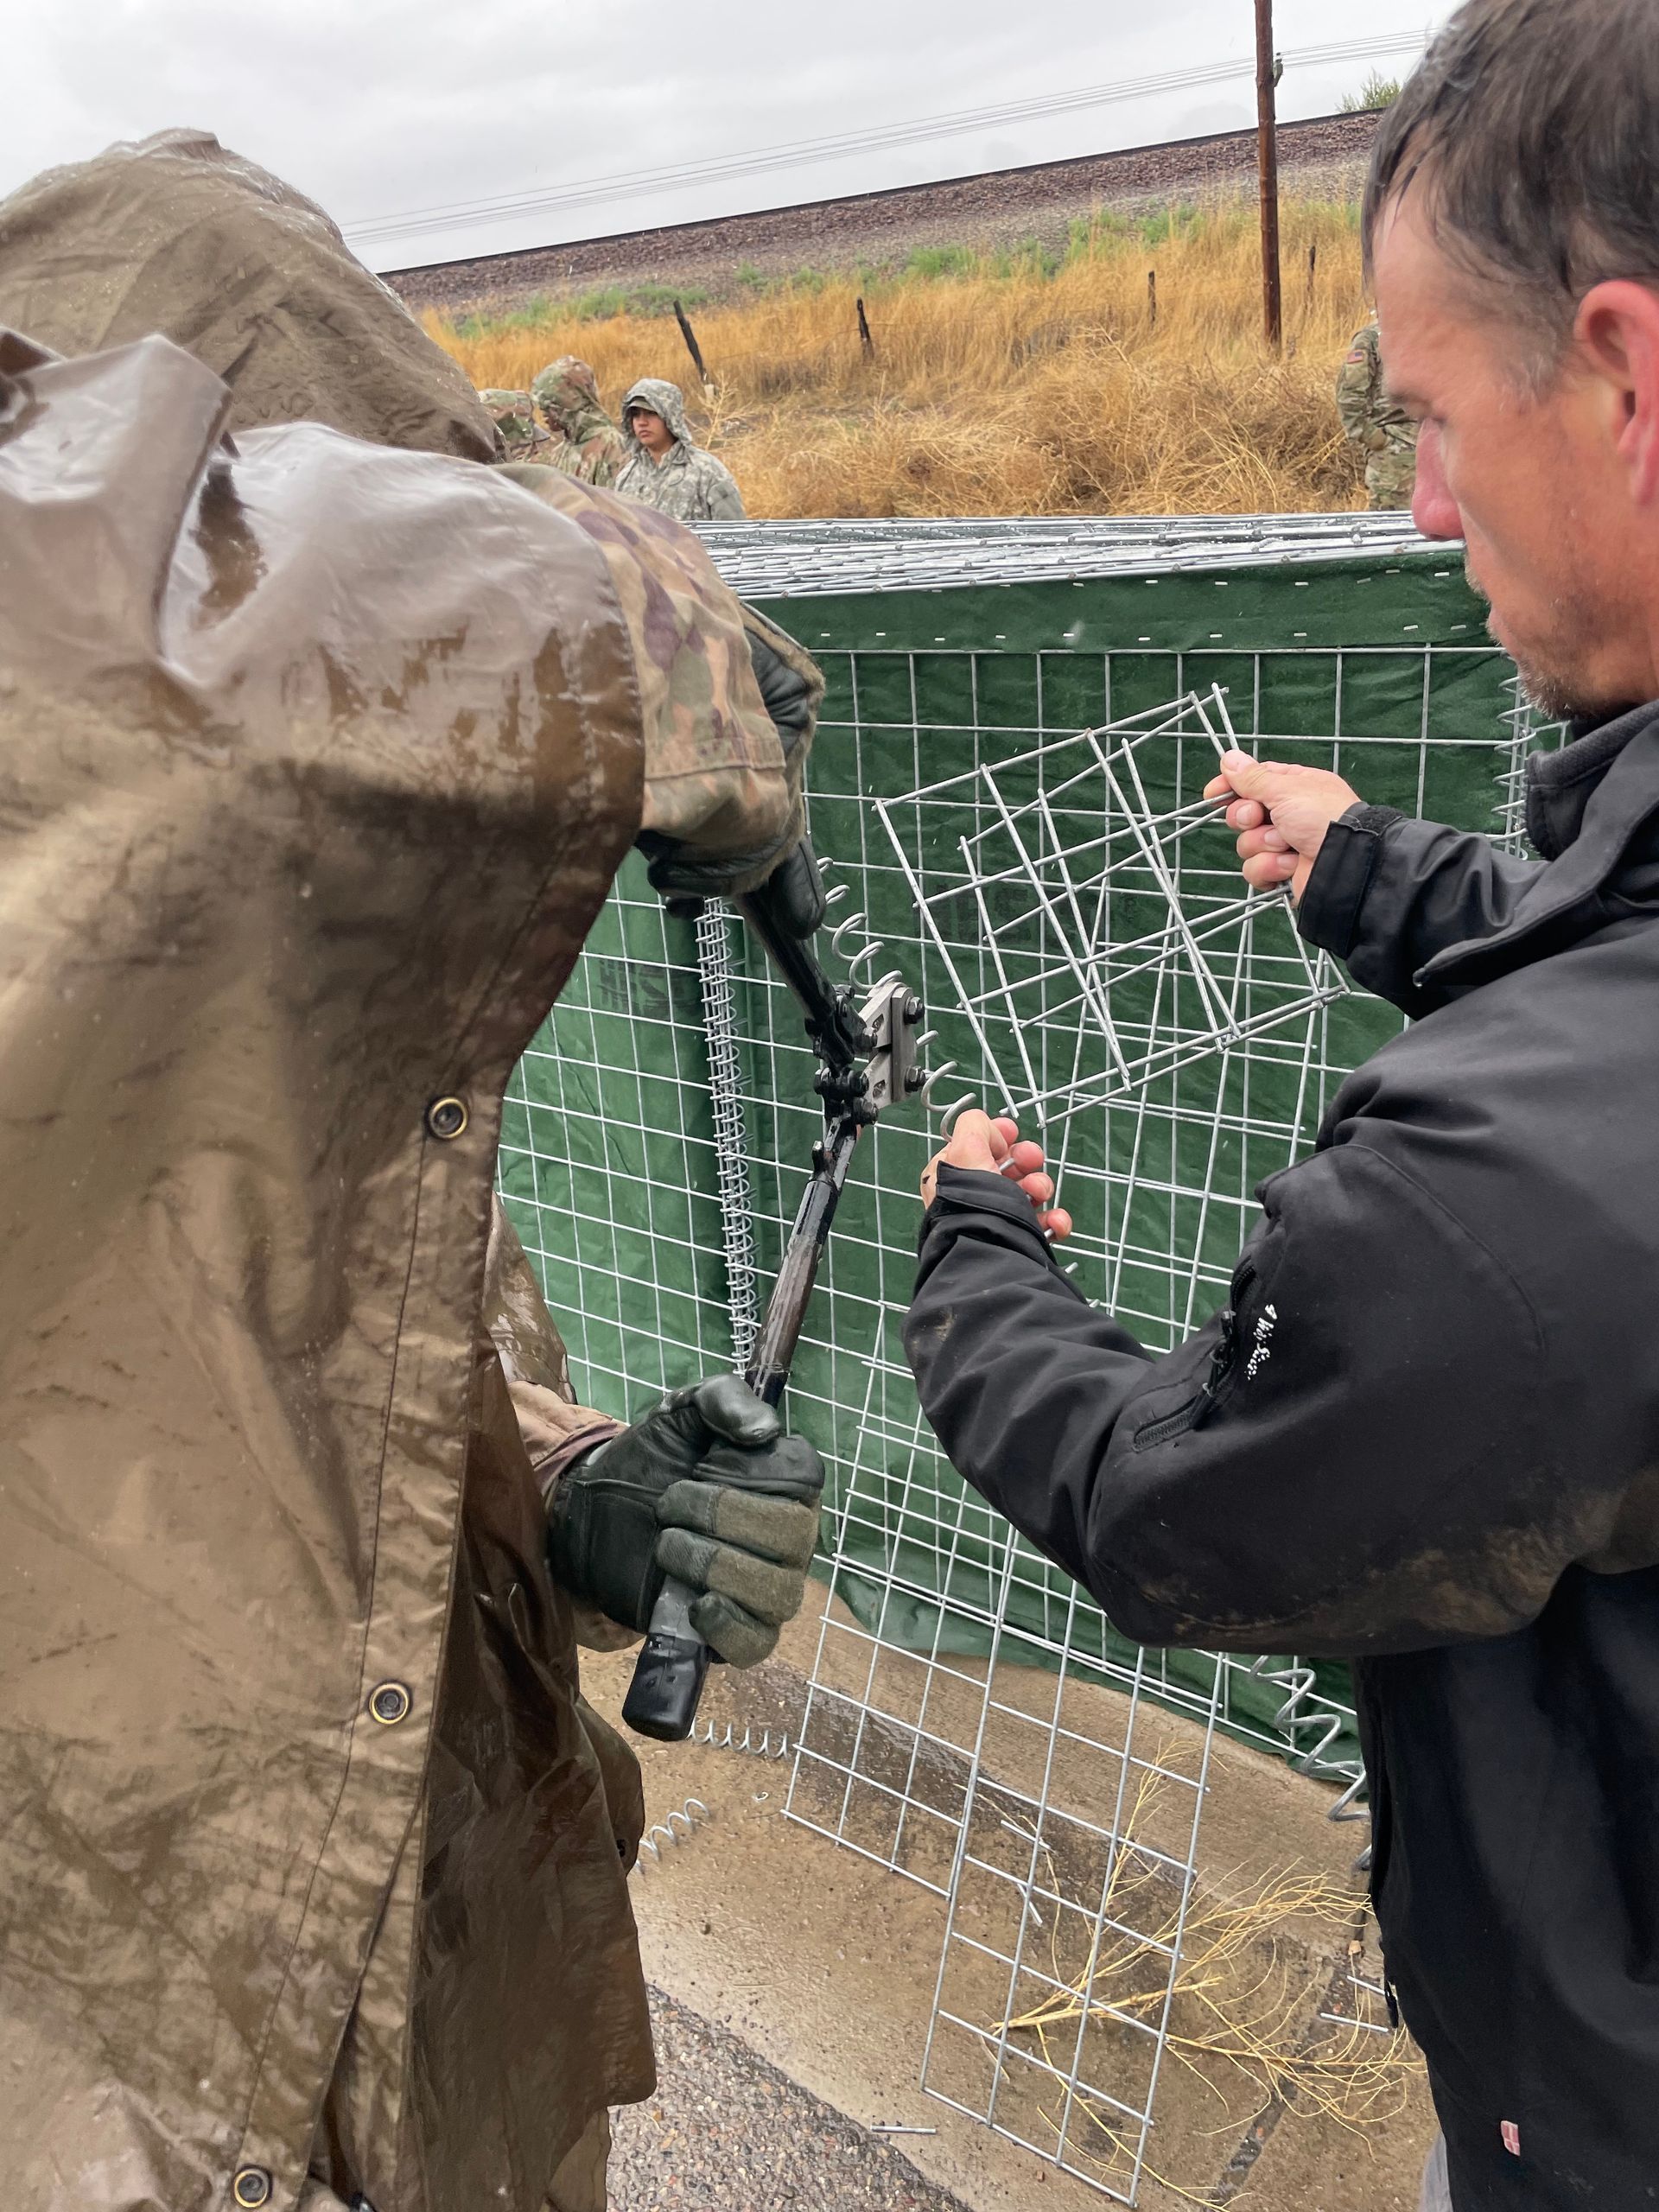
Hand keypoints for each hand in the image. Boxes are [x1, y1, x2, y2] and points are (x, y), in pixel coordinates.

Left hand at [544, 1375, 822, 1667]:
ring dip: (713, 1563)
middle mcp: (790, 1537)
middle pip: (792, 1534)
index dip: (753, 1471)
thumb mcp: (683, 1411)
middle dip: (722, 1515)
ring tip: (667, 1545)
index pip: (804, 1478)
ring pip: (776, 1591)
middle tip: (669, 1503)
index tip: (707, 1462)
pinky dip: (729, 1626)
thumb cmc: (654, 1457)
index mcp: (788, 1481)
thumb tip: (765, 1431)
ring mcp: (766, 1588)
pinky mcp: (732, 1630)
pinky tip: (697, 1604)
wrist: (596, 1509)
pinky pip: (757, 1643)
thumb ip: (724, 1400)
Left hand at [920, 1109, 1072, 1239]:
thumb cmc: (973, 1203)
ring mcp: (997, 1218)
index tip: (1012, 1133)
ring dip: (1041, 1186)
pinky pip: (1044, 1223)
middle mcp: (971, 1197)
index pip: (975, 1148)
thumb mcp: (966, 1149)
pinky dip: (1055, 1219)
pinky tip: (1055, 1221)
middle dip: (1025, 1159)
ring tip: (1039, 1192)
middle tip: (1032, 1159)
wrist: (990, 1252)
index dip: (996, 1137)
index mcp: (951, 1175)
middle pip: (1006, 1167)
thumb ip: (975, 1125)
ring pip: (1028, 1192)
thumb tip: (993, 1132)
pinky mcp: (1019, 1238)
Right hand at [1203, 751, 1360, 902]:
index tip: (1212, 794)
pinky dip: (1270, 867)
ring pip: (1246, 844)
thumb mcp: (1286, 788)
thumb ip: (1253, 777)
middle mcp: (1287, 815)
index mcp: (1292, 788)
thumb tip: (1229, 757)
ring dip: (1263, 844)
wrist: (1346, 861)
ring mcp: (1283, 845)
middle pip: (1243, 814)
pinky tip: (1290, 865)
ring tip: (1287, 845)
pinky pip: (1255, 870)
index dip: (1230, 787)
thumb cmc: (1323, 816)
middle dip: (1247, 818)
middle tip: (1259, 817)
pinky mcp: (1280, 872)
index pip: (1252, 782)